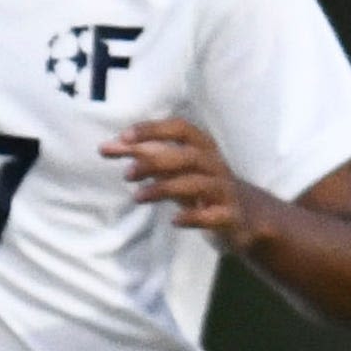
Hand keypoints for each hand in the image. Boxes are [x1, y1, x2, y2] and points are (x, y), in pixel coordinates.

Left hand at [104, 117, 270, 252]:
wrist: (246, 217)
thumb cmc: (200, 184)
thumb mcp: (174, 169)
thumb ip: (142, 156)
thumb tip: (104, 147)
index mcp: (202, 149)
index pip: (181, 129)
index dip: (154, 129)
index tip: (124, 136)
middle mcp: (215, 165)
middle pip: (188, 156)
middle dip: (156, 162)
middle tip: (126, 174)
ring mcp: (224, 191)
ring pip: (198, 184)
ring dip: (165, 188)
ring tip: (136, 197)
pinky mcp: (229, 216)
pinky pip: (215, 215)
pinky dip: (195, 217)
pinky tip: (174, 220)